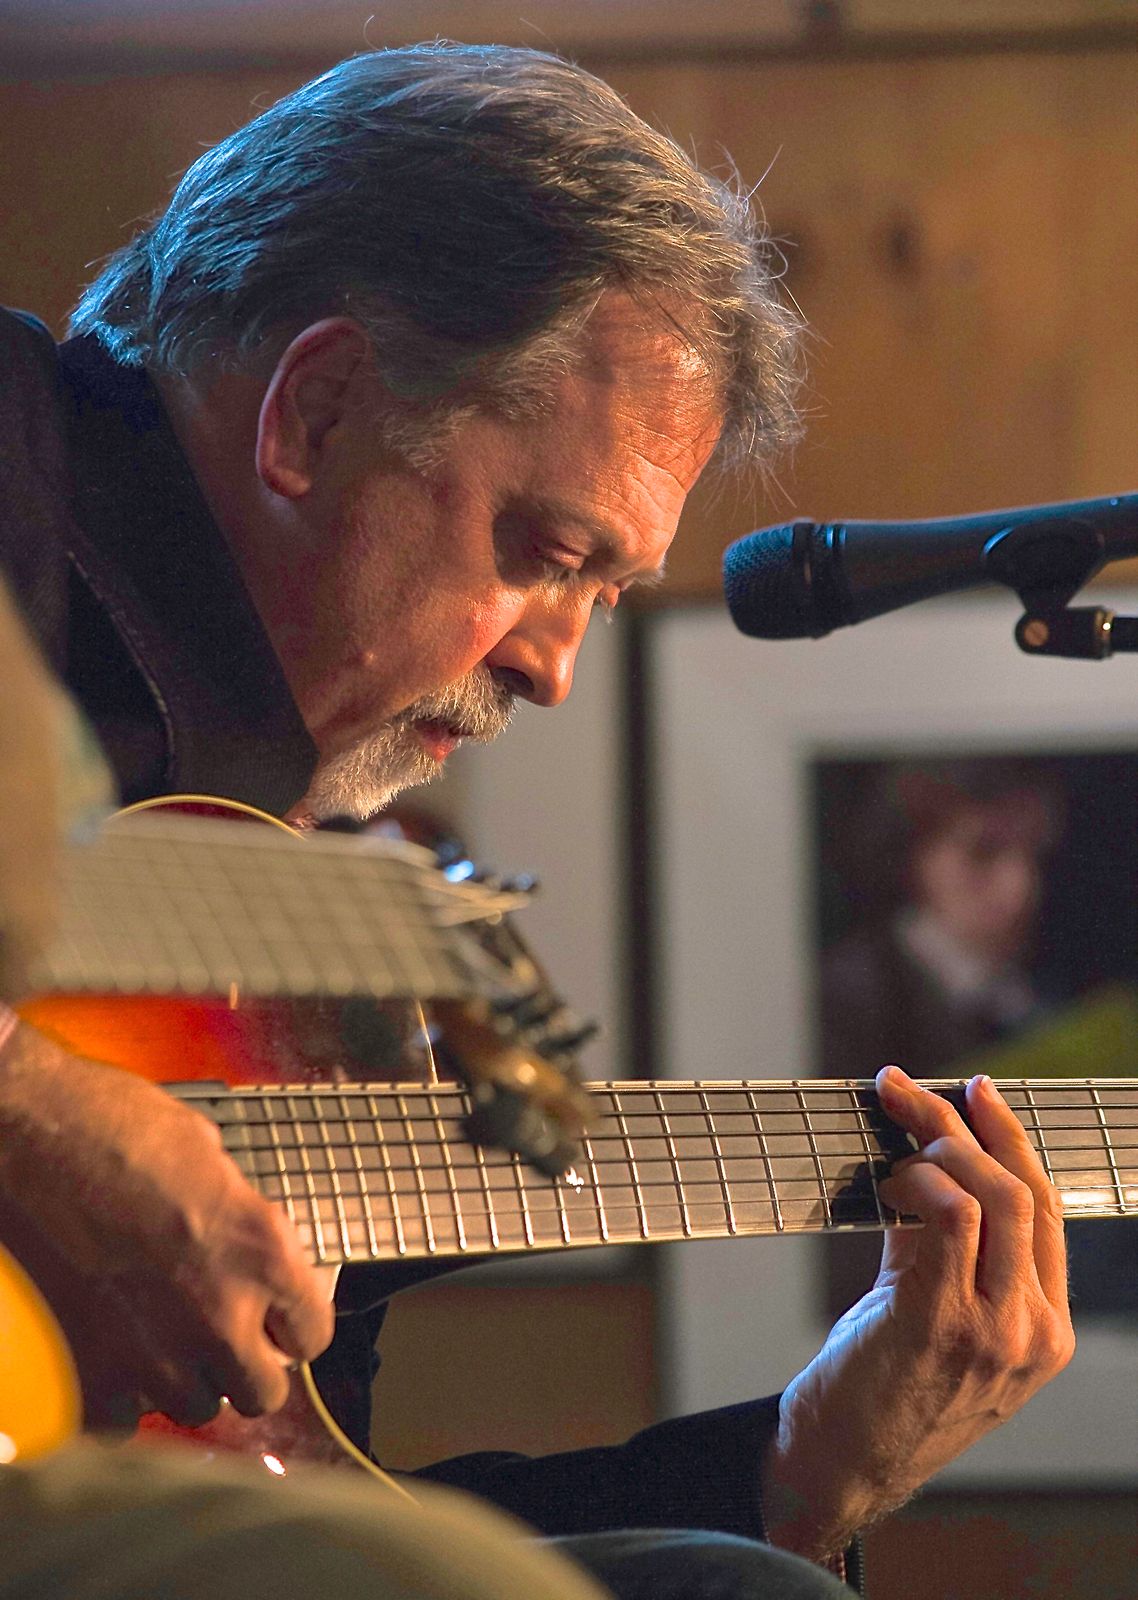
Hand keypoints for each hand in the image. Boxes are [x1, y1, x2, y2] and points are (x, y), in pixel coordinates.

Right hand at [0, 1022, 333, 1427]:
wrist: (29, 1137)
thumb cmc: (112, 1125)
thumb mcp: (208, 1155)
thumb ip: (237, 1215)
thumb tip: (240, 1239)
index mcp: (261, 1252)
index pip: (313, 1334)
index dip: (294, 1326)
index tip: (280, 1321)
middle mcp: (218, 1315)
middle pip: (263, 1393)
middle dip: (248, 1365)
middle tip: (224, 1336)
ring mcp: (152, 1354)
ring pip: (195, 1408)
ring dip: (187, 1379)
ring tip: (165, 1339)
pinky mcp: (88, 1373)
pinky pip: (123, 1421)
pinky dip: (122, 1397)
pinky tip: (115, 1356)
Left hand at [761, 1064, 1073, 1560]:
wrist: (841, 1468)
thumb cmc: (883, 1389)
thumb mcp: (943, 1321)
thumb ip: (950, 1252)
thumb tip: (926, 1163)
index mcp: (1046, 1332)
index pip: (1047, 1212)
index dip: (1011, 1142)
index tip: (979, 1095)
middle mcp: (1034, 1332)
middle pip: (1025, 1193)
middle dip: (971, 1124)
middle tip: (915, 1090)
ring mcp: (994, 1331)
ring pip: (992, 1195)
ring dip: (937, 1143)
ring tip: (894, 1132)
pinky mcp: (939, 1322)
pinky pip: (947, 1218)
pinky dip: (915, 1182)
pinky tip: (885, 1183)